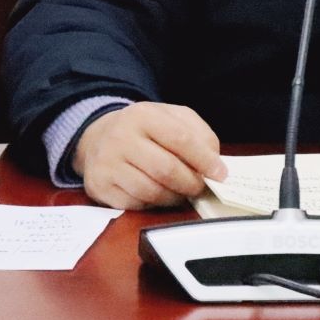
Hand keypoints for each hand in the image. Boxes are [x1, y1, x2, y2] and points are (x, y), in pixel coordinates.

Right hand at [72, 102, 227, 209]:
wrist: (98, 137)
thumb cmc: (144, 129)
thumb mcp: (171, 118)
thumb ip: (198, 134)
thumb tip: (215, 163)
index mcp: (143, 115)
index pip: (180, 139)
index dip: (204, 159)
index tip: (220, 174)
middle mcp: (121, 138)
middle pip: (166, 169)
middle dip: (191, 183)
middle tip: (201, 188)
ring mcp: (107, 164)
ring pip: (151, 191)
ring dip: (175, 197)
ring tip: (183, 192)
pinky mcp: (99, 187)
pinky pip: (135, 204)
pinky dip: (154, 204)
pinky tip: (159, 195)